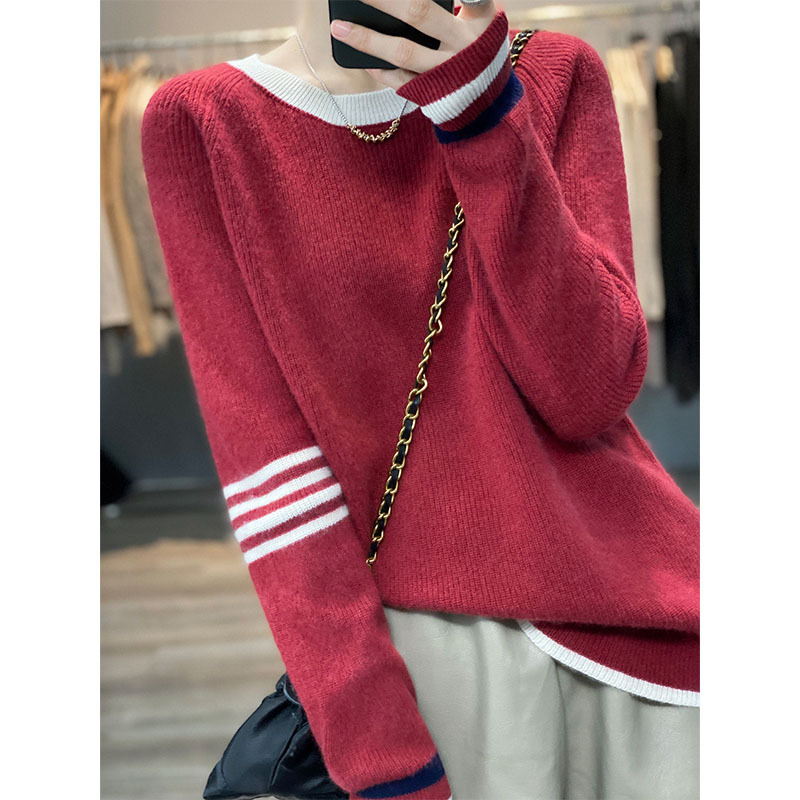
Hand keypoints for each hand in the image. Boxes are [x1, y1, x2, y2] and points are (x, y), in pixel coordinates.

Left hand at [329, 0, 498, 89]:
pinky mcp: (432, 95)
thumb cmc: (478, 49)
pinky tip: (362, 59)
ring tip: (339, 27)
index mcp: (480, 22)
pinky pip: (401, 82)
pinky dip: (381, 71)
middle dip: (382, 0)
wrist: (489, 104)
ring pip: (403, 52)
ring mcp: (445, 73)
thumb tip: (412, 5)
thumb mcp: (482, 24)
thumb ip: (465, 6)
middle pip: (417, 13)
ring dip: (368, 39)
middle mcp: (462, 46)